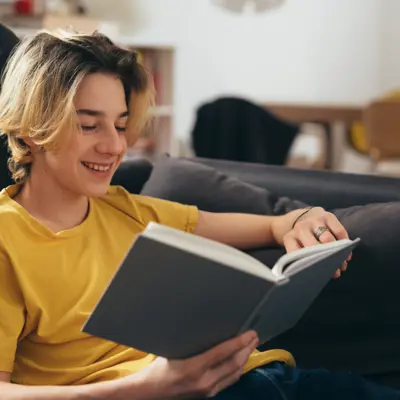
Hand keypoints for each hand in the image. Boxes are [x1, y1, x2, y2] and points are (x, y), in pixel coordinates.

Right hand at [129, 331, 258, 398]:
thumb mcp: (173, 351)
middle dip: (247, 349)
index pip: (223, 353)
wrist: (150, 394)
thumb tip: (207, 327)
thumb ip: (192, 343)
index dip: (239, 342)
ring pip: (234, 374)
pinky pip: (229, 381)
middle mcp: (205, 381)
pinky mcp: (208, 395)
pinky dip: (238, 369)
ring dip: (245, 359)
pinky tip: (240, 361)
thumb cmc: (158, 369)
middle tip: (255, 336)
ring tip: (251, 346)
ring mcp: (208, 390)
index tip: (250, 333)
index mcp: (194, 368)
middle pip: (233, 364)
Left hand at [283, 207, 350, 277]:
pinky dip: (344, 243)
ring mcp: (314, 221)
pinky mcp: (327, 216)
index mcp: (290, 238)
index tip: (316, 275)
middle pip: (313, 247)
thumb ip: (303, 260)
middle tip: (335, 273)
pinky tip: (347, 254)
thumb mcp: (298, 249)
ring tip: (342, 265)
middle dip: (325, 261)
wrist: (306, 217)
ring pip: (327, 239)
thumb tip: (315, 278)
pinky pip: (339, 231)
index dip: (307, 265)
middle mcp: (300, 228)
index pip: (295, 253)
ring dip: (337, 254)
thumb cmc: (303, 241)